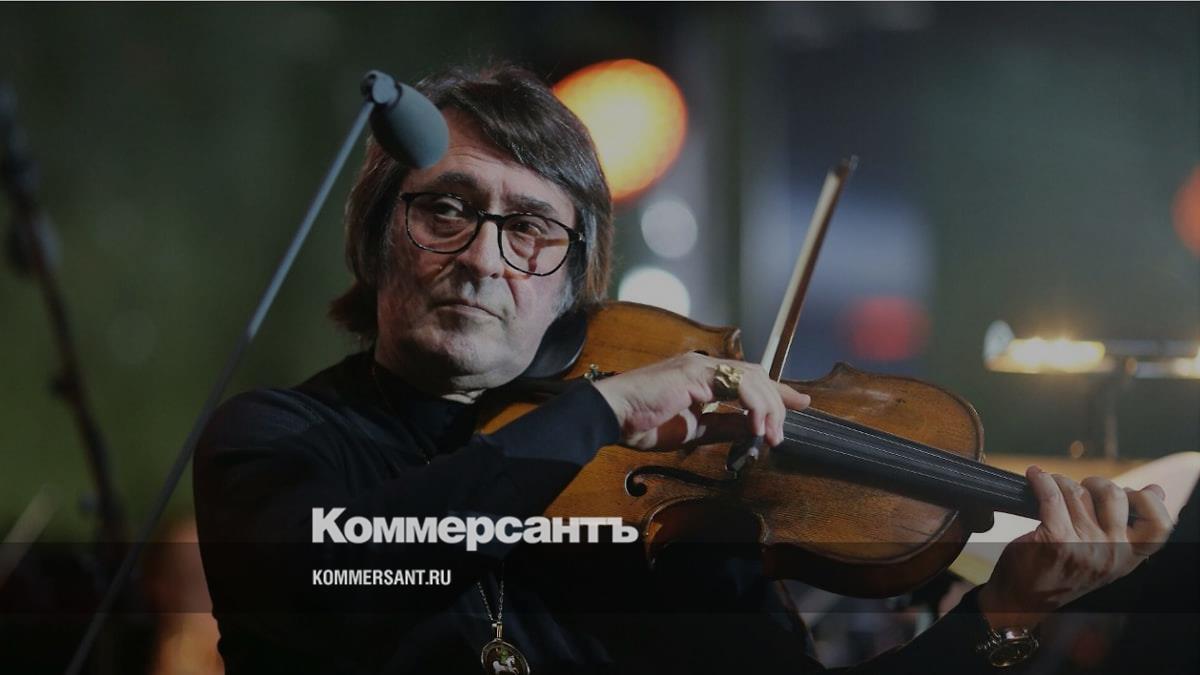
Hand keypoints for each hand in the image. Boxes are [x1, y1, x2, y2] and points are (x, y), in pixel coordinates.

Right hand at [591, 352, 810, 451]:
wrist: (612, 417)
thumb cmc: (643, 423)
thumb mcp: (695, 429)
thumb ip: (724, 425)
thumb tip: (754, 428)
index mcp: (703, 377)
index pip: (749, 378)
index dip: (777, 392)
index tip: (800, 404)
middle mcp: (704, 365)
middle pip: (757, 375)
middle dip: (778, 403)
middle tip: (782, 433)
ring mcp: (698, 365)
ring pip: (751, 377)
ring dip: (768, 408)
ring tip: (771, 435)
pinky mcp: (693, 372)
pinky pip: (735, 385)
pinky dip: (751, 406)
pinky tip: (755, 426)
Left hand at [978, 466, 1173, 627]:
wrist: (1025, 600)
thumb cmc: (1062, 573)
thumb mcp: (1105, 558)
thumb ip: (1126, 530)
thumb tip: (1156, 489)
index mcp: (1129, 557)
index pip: (1159, 525)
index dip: (1147, 501)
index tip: (1129, 492)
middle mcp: (1112, 552)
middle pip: (1114, 495)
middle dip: (1094, 483)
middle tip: (1079, 488)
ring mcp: (1085, 545)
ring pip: (1077, 492)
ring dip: (1060, 482)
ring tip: (1050, 486)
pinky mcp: (1056, 539)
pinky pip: (1051, 495)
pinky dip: (1041, 480)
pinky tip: (1034, 476)